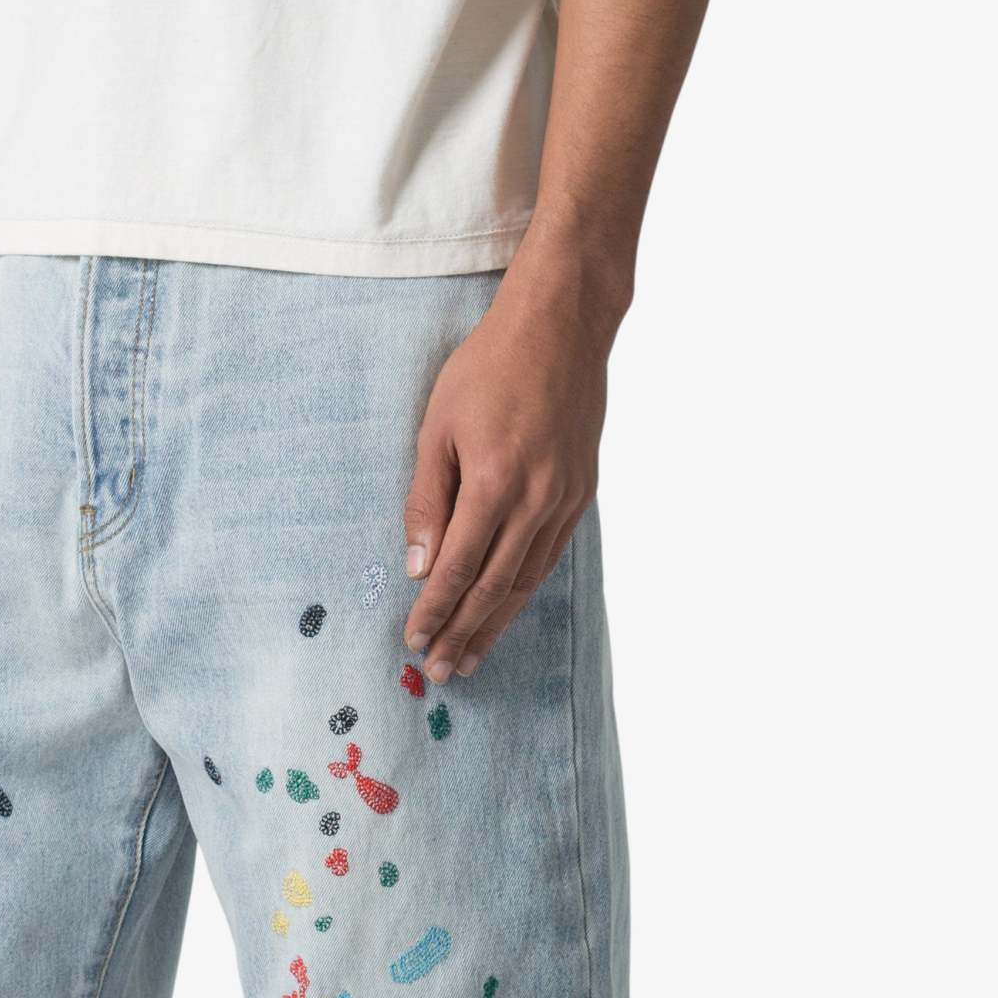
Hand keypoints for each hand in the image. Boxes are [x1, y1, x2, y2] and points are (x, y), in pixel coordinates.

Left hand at [403, 262, 613, 679]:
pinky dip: (524, 590)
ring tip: (472, 655)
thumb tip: (417, 567)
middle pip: (493, 589)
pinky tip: (504, 607)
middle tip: (442, 671)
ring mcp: (566, 499)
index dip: (433, 613)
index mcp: (495, 484)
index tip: (415, 641)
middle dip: (463, 634)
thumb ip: (427, 501)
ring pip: (526, 581)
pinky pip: (549, 556)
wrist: (563, 326)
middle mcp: (537, 501)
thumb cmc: (489, 367)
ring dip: (496, 624)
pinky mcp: (582, 493)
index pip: (456, 570)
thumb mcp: (437, 427)